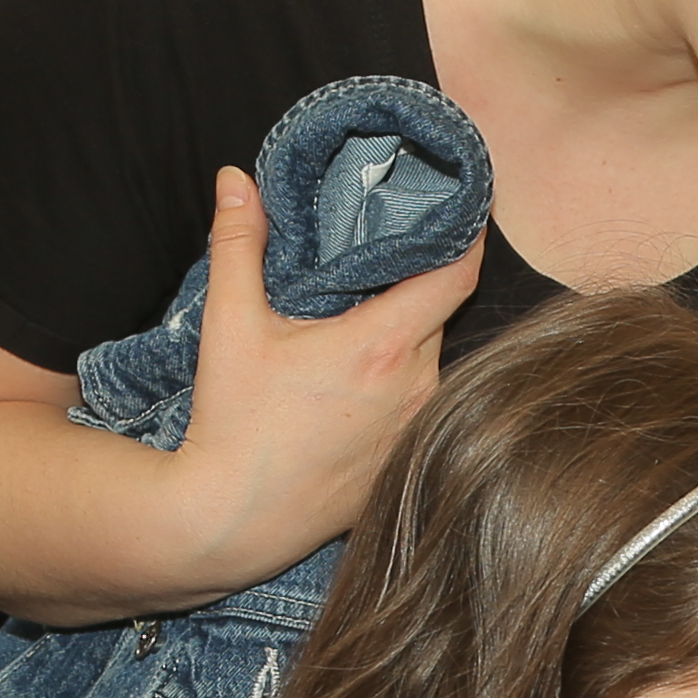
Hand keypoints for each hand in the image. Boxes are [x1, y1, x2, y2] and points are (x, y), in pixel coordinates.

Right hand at [176, 165, 484, 595]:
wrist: (232, 520)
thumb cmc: (233, 424)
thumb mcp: (230, 325)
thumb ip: (239, 244)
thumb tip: (236, 178)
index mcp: (384, 345)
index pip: (459, 273)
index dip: (467, 236)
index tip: (462, 212)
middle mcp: (418, 387)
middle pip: (442, 314)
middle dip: (422, 284)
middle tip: (392, 260)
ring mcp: (418, 431)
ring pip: (434, 363)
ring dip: (411, 340)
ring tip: (371, 323)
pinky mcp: (407, 464)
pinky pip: (423, 410)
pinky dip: (404, 390)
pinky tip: (363, 389)